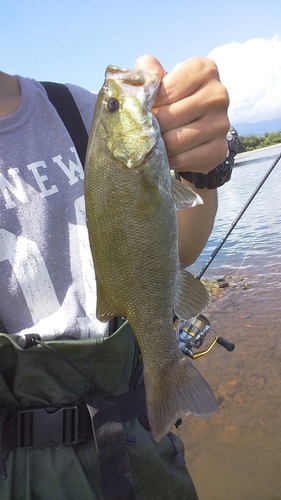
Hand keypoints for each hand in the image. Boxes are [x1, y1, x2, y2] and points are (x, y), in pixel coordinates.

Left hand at [135, 54, 229, 172]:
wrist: (193, 127)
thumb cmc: (172, 99)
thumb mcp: (159, 80)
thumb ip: (147, 73)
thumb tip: (140, 81)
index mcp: (204, 70)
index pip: (166, 91)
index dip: (147, 104)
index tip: (140, 111)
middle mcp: (218, 94)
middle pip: (170, 117)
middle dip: (150, 128)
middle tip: (139, 132)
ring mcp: (222, 123)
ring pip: (176, 141)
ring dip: (158, 146)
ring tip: (150, 144)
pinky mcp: (220, 149)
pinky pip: (185, 160)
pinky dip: (170, 161)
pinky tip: (164, 156)